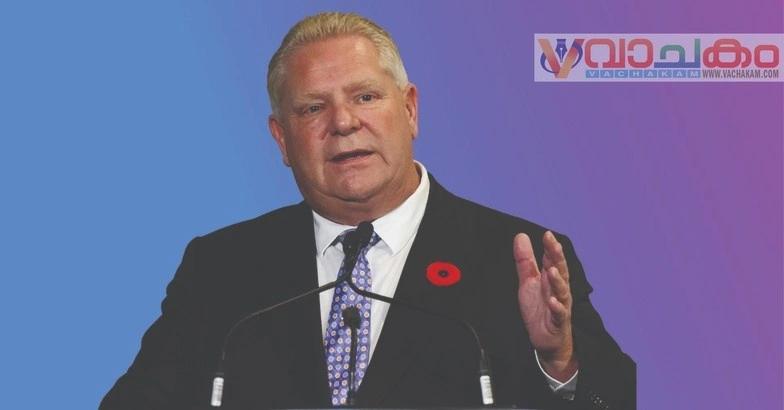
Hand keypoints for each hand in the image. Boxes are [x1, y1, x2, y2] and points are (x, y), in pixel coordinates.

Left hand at [514, 231, 577, 380]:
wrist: (545, 339)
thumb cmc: (539, 308)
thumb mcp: (528, 282)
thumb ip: (525, 261)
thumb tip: (521, 236)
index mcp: (551, 279)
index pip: (552, 260)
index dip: (550, 248)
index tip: (547, 234)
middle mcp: (558, 290)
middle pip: (561, 271)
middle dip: (557, 257)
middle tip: (553, 244)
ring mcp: (560, 306)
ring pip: (562, 291)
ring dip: (558, 281)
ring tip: (552, 271)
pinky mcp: (558, 322)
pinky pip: (559, 314)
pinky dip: (557, 307)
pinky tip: (552, 301)